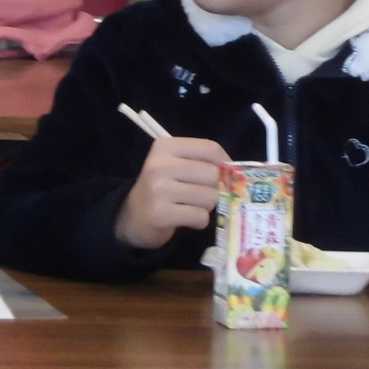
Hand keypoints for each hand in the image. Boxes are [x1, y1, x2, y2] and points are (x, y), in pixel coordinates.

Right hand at [114, 136, 230, 249]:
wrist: (132, 218)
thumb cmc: (162, 189)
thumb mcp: (175, 166)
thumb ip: (202, 163)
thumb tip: (236, 172)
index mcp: (165, 147)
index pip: (210, 148)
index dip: (225, 162)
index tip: (224, 174)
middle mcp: (160, 165)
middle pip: (212, 174)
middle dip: (214, 189)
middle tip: (200, 195)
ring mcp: (159, 190)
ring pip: (210, 197)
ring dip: (206, 207)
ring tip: (191, 207)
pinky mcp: (160, 214)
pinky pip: (200, 216)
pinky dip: (199, 221)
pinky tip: (186, 219)